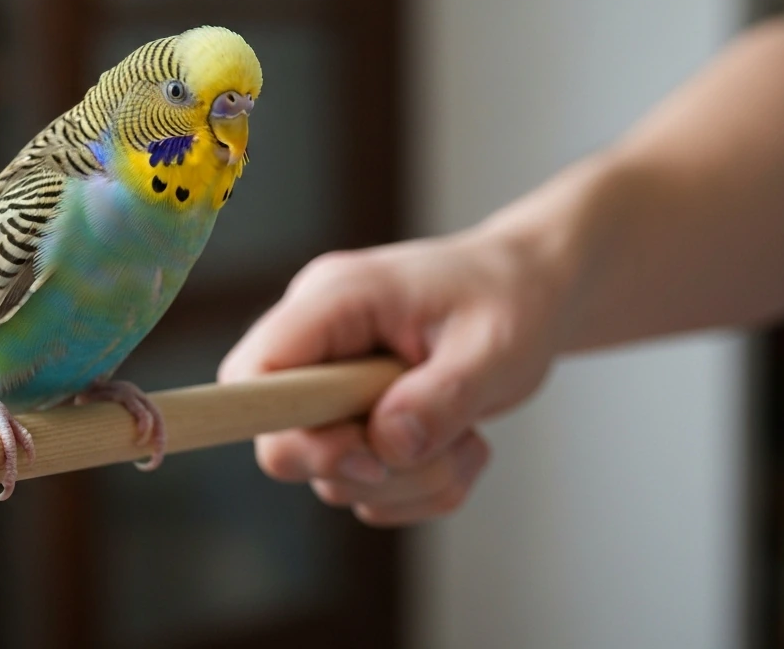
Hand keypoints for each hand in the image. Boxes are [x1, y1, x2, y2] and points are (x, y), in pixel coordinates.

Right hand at [218, 227, 569, 525]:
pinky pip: (369, 490)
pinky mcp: (356, 423)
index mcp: (332, 301)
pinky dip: (421, 488)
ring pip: (335, 478)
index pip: (252, 376)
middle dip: (367, 467)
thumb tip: (387, 446)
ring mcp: (333, 388)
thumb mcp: (494, 347)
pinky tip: (462, 444)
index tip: (365, 451)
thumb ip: (440, 398)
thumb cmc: (510, 299)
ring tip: (468, 435)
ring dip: (411, 480)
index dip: (284, 431)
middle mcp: (318, 344)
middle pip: (284, 442)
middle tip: (437, 442)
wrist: (532, 293)